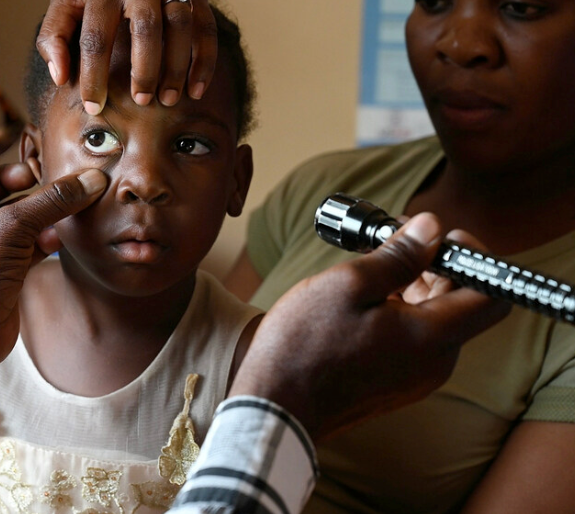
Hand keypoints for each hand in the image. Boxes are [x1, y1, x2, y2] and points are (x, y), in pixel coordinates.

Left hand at [0, 131, 106, 380]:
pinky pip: (31, 245)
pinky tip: (61, 239)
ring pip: (21, 220)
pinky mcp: (6, 270)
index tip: (15, 133)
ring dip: (44, 215)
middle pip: (2, 191)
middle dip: (29, 185)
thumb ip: (52, 202)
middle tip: (51, 176)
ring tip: (67, 209)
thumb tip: (91, 181)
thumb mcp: (12, 228)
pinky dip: (46, 240)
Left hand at [37, 0, 217, 113]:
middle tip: (141, 102)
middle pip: (146, 29)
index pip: (96, 37)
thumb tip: (60, 77)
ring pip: (180, 25)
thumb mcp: (66, 6)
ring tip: (168, 100)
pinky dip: (205, 59)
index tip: (94, 108)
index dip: (94, 76)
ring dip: (177, 67)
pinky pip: (206, 25)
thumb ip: (55, 37)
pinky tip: (196, 89)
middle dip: (144, 70)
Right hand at [229, 213, 510, 439]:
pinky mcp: (393, 385)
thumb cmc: (304, 346)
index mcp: (432, 337)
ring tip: (371, 264)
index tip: (439, 237)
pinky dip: (398, 311)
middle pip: (460, 303)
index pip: (492, 293)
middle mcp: (435, 363)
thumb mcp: (348, 284)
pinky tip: (362, 298)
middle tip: (395, 238)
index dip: (473, 256)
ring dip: (413, 285)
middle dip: (435, 264)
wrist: (275, 406)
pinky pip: (412, 340)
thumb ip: (398, 256)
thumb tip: (432, 228)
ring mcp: (414, 378)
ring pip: (433, 321)